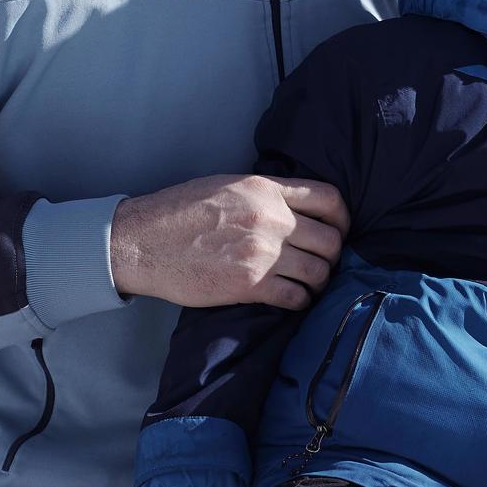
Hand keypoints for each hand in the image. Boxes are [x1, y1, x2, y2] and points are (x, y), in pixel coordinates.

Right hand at [111, 174, 347, 309]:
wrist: (143, 242)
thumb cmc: (179, 212)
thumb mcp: (227, 186)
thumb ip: (264, 194)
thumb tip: (292, 207)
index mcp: (266, 189)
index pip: (329, 199)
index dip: (342, 219)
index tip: (338, 230)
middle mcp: (271, 219)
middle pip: (331, 240)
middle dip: (332, 255)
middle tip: (322, 263)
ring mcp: (263, 253)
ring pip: (319, 271)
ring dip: (318, 281)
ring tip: (308, 284)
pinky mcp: (251, 285)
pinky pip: (296, 297)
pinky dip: (300, 301)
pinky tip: (291, 299)